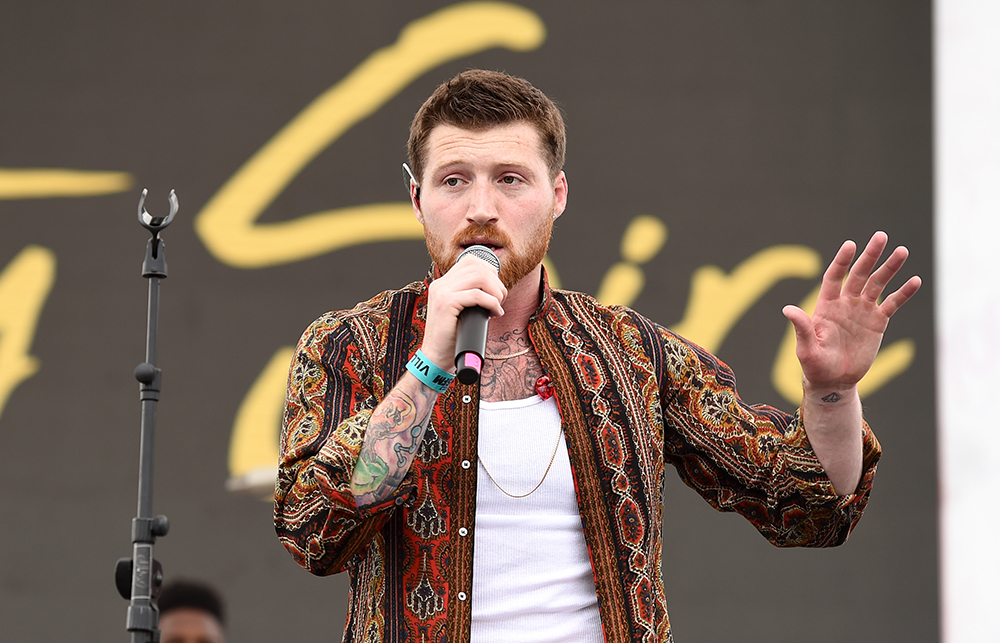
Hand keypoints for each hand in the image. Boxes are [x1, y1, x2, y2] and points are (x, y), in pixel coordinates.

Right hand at [421, 257, 506, 370]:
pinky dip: (491, 303)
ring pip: (479, 277)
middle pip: (477, 267)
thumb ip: (471, 296)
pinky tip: (494, 313)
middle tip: (500, 300)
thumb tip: (496, 288)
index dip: (490, 271)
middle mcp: (440, 284)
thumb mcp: (462, 310)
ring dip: (495, 292)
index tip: (496, 290)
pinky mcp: (446, 304)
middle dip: (496, 282)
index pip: (470, 261)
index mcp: (443, 283)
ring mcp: (442, 292)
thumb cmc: (453, 337)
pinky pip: (476, 295)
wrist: (436, 357)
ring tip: (497, 306)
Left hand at [782, 231, 921, 392]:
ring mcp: (862, 311)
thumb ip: (802, 327)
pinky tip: (915, 281)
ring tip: (902, 251)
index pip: (834, 277)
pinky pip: (892, 304)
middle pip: (859, 274)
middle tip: (881, 237)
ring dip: (889, 268)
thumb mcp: (806, 348)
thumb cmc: (815, 366)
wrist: (834, 381)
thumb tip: (787, 309)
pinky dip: (903, 293)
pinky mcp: (877, 322)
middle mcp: (845, 303)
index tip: (850, 245)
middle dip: (870, 256)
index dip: (841, 262)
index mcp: (826, 305)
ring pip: (878, 284)